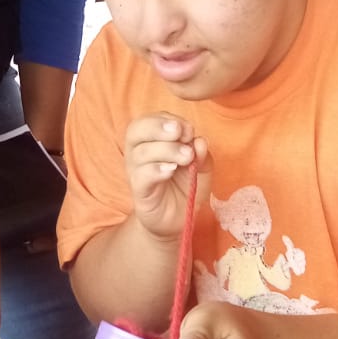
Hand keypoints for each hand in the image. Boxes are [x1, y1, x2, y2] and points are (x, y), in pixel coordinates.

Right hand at [124, 113, 210, 241]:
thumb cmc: (185, 186)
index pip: (151, 120)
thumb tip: (199, 141)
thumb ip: (201, 154)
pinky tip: (170, 170)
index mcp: (151, 140)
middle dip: (159, 127)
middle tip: (180, 133)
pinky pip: (141, 176)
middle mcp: (138, 152)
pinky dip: (156, 169)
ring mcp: (136, 172)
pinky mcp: (139, 192)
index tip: (188, 129)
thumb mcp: (201, 167)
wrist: (178, 219)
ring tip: (187, 157)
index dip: (168, 119)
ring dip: (166, 150)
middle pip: (136, 130)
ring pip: (142, 152)